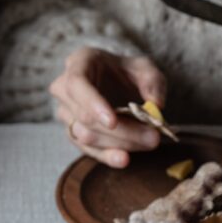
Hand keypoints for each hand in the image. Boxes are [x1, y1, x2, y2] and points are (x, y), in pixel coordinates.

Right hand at [50, 47, 166, 167]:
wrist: (119, 80)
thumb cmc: (129, 71)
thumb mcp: (146, 68)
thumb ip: (153, 82)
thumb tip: (156, 106)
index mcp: (80, 63)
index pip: (77, 85)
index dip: (93, 105)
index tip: (113, 122)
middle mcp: (64, 88)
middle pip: (86, 117)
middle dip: (122, 131)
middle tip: (153, 136)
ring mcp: (66, 112)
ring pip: (86, 136)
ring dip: (120, 144)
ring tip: (150, 142)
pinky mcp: (74, 132)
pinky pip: (87, 149)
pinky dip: (107, 156)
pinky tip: (124, 159)